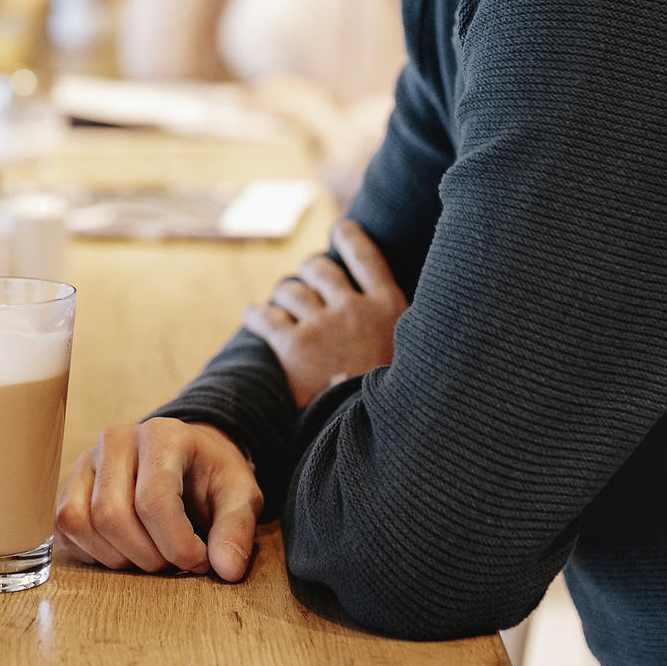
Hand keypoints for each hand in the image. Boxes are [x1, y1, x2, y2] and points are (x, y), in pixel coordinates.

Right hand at [54, 417, 261, 580]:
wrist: (188, 458)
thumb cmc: (212, 477)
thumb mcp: (240, 495)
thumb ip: (236, 529)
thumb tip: (227, 570)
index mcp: (161, 435)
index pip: (153, 500)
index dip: (176, 544)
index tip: (200, 561)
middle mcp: (115, 440)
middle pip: (112, 516)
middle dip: (147, 556)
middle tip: (174, 562)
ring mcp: (87, 461)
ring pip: (82, 523)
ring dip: (119, 558)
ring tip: (151, 555)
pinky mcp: (70, 484)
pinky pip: (65, 528)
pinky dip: (93, 553)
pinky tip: (125, 550)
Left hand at [241, 220, 405, 406]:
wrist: (373, 437)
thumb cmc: (396, 402)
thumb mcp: (415, 357)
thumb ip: (396, 330)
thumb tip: (387, 316)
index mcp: (389, 308)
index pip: (366, 258)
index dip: (350, 238)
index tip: (340, 228)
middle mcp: (354, 308)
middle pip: (319, 270)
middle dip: (308, 272)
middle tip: (306, 282)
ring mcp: (322, 326)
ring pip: (290, 291)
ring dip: (283, 297)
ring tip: (282, 306)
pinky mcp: (293, 347)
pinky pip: (265, 317)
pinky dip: (256, 314)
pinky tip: (251, 314)